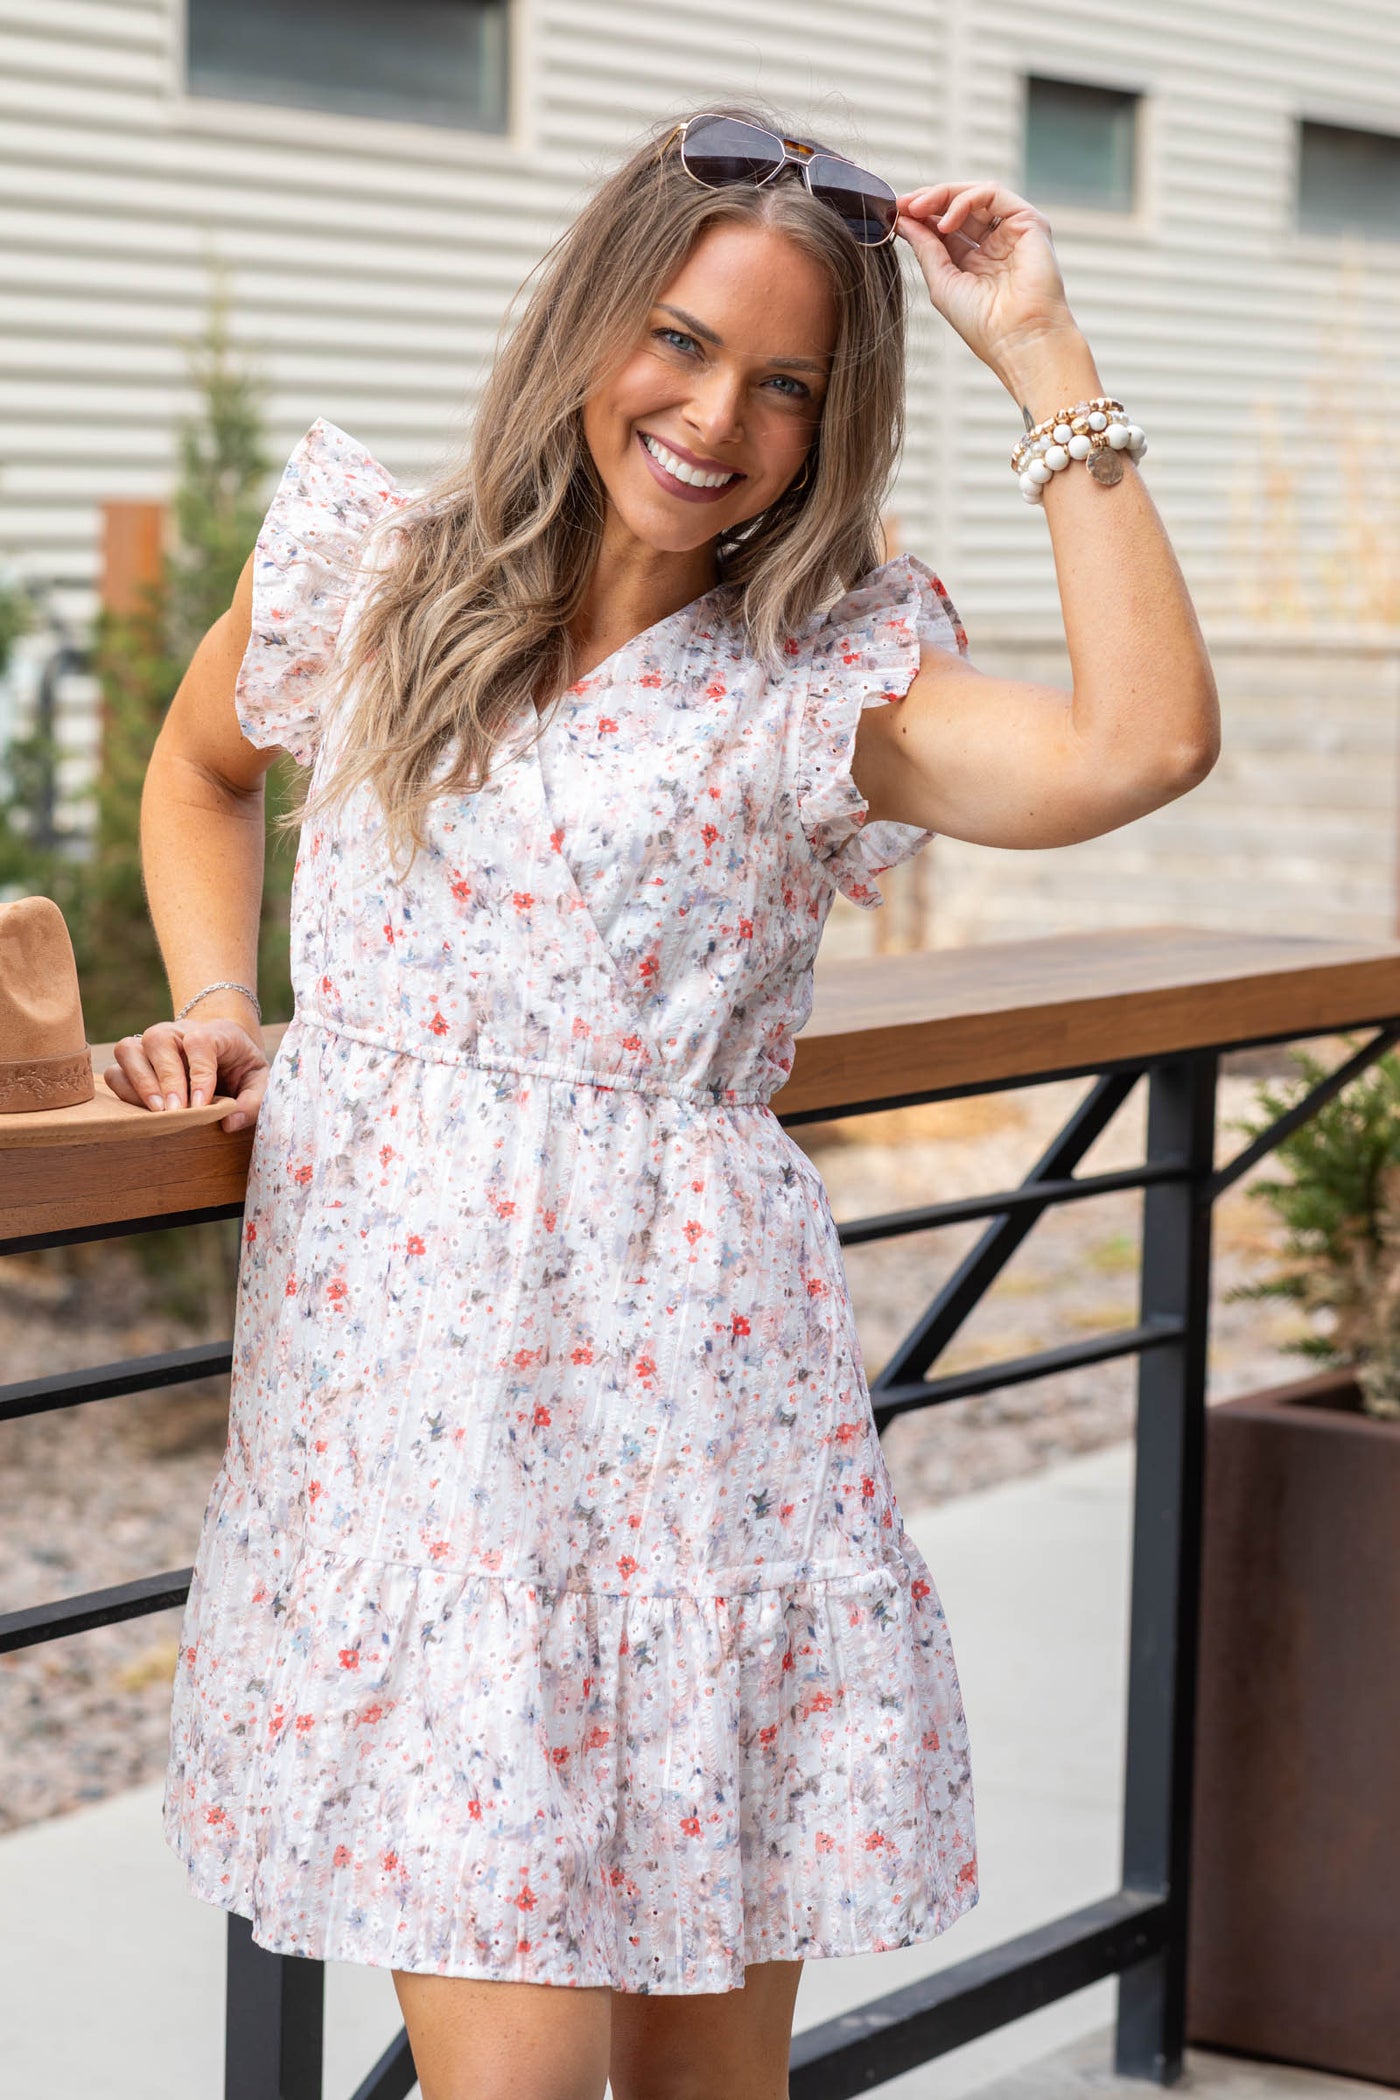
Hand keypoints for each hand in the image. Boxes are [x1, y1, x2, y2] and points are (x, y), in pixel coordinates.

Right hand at [105, 1017, 270, 1133]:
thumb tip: (230, 1123)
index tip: (201, 1105)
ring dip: (139, 1082)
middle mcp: (176, 1032)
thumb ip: (253, 1100)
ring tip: (156, 1112)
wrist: (222, 1046)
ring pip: (129, 1049)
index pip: (199, 1042)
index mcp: (212, 1032)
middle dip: (166, 1079)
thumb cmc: (240, 1064)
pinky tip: (141, 1111)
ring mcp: (150, 1043)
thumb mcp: (259, 1079)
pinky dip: (123, 1089)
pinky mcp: (133, 1059)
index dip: (199, 1074)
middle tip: (175, 1112)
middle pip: (159, 1041)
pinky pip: (115, 1070)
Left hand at [896, 181, 1080, 385]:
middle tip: (904, 204)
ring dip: (943, 196)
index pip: (947, 226)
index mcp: (975, 261)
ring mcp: (1012, 231)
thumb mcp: (942, 282)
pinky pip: (993, 194)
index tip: (896, 211)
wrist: (1017, 338)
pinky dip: (965, 201)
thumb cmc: (982, 323)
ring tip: (918, 209)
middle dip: (929, 200)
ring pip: (975, 194)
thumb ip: (925, 248)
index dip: (922, 215)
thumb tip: (904, 219)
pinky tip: (946, 222)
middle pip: (960, 206)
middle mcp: (995, 243)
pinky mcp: (1029, 221)